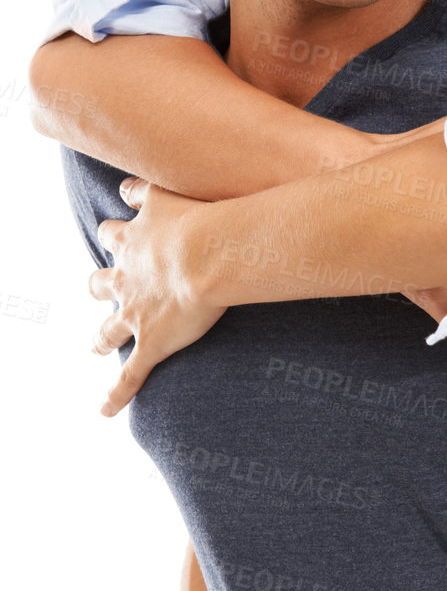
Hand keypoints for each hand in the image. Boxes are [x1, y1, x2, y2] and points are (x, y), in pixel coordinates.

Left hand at [90, 177, 223, 416]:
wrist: (208, 256)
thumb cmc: (200, 220)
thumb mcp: (171, 192)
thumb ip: (157, 186)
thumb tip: (142, 180)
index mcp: (133, 241)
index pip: (116, 234)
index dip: (119, 233)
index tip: (123, 227)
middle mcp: (127, 278)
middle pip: (102, 283)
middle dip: (102, 285)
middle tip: (103, 287)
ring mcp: (136, 313)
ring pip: (109, 329)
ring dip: (101, 338)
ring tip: (95, 345)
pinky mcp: (151, 343)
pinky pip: (129, 375)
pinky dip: (115, 395)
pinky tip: (104, 410)